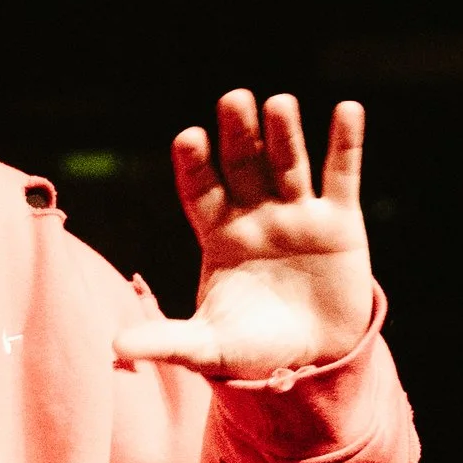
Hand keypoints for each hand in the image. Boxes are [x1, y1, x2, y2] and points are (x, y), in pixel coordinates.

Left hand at [111, 91, 374, 380]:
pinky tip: (348, 109)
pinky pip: (342, 175)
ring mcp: (297, 214)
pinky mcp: (339, 222)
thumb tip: (114, 348)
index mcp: (218, 235)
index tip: (189, 138)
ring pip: (289, 163)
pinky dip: (346, 142)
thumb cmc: (253, 350)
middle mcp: (255, 215)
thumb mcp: (208, 348)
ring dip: (285, 132)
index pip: (201, 190)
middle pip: (243, 165)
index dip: (195, 164)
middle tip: (233, 100)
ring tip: (280, 104)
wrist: (312, 361)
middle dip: (239, 134)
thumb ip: (166, 341)